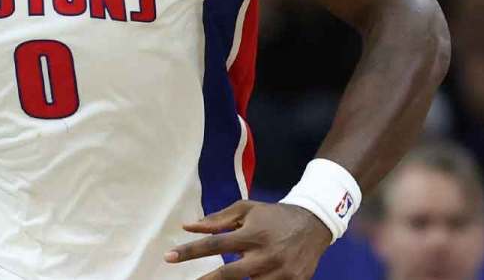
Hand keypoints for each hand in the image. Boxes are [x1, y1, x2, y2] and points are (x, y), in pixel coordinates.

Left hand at [164, 200, 330, 278]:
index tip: (169, 257)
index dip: (190, 252)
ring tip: (224, 273)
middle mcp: (265, 254)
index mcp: (251, 234)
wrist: (314, 223)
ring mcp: (281, 272)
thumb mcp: (246, 210)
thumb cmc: (273, 216)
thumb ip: (217, 220)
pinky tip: (253, 277)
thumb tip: (187, 227)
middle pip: (229, 274)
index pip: (214, 244)